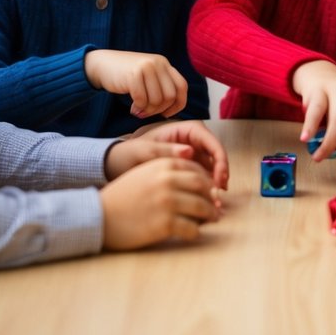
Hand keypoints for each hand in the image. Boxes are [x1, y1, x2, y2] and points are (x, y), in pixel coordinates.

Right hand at [84, 49, 188, 118]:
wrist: (101, 64)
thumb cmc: (126, 76)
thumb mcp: (148, 77)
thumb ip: (161, 86)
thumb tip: (173, 109)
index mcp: (165, 64)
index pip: (182, 87)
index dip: (178, 104)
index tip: (166, 114)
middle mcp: (159, 63)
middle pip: (170, 96)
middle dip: (159, 110)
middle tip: (146, 113)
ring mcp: (147, 67)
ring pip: (156, 100)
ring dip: (147, 111)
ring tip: (138, 110)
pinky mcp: (134, 73)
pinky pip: (142, 99)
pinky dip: (137, 108)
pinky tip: (132, 108)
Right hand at [100, 157, 218, 249]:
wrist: (98, 216)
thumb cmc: (122, 196)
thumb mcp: (144, 173)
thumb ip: (168, 172)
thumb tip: (199, 182)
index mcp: (163, 165)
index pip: (196, 169)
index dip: (208, 181)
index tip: (211, 191)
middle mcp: (167, 181)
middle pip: (203, 187)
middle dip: (213, 198)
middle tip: (217, 206)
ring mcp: (167, 202)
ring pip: (202, 208)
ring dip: (211, 215)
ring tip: (212, 220)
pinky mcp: (164, 224)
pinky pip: (192, 228)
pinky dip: (196, 231)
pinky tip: (194, 232)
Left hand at [111, 120, 229, 192]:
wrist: (115, 166)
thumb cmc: (128, 153)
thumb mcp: (143, 151)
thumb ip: (166, 150)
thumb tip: (190, 151)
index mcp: (185, 130)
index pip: (210, 141)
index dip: (220, 159)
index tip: (219, 179)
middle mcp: (192, 141)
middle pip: (215, 155)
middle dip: (220, 174)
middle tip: (219, 195)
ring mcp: (191, 156)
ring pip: (212, 168)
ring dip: (215, 184)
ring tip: (214, 204)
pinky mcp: (188, 169)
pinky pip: (202, 178)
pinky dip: (206, 189)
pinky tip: (205, 203)